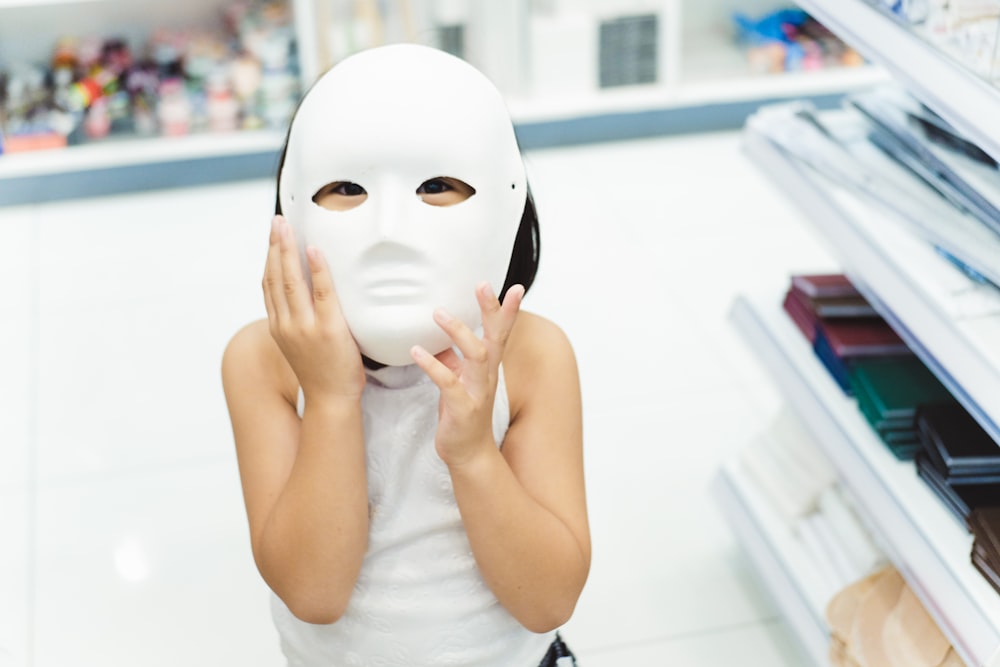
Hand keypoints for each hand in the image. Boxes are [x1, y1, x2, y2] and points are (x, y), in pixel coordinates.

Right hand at [262, 215, 364, 401]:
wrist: (332, 400)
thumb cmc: (323, 373)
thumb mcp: (302, 345)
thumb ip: (300, 322)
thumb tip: (310, 298)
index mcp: (278, 327)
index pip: (268, 285)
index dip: (269, 258)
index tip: (273, 236)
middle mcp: (286, 324)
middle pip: (275, 277)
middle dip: (275, 245)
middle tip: (277, 220)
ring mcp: (305, 327)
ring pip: (291, 280)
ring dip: (289, 250)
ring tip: (289, 227)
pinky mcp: (328, 329)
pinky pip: (322, 293)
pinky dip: (317, 269)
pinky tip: (314, 250)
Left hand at [410, 282, 524, 466]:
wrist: (469, 453)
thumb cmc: (463, 413)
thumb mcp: (458, 379)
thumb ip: (451, 357)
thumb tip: (438, 337)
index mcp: (487, 367)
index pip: (501, 332)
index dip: (508, 310)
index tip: (515, 286)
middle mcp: (487, 376)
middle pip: (495, 337)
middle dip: (492, 310)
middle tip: (484, 284)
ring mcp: (477, 392)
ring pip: (476, 356)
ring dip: (458, 332)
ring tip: (438, 313)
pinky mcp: (463, 408)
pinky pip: (449, 383)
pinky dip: (433, 365)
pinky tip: (417, 351)